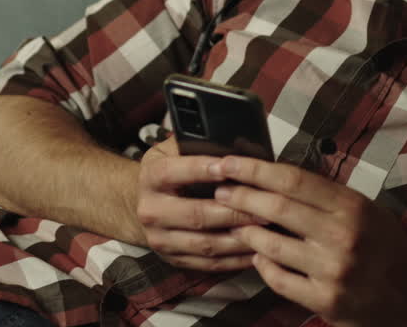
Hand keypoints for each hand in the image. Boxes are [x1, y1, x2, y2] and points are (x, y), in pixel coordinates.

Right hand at [133, 137, 263, 271]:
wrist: (138, 202)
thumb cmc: (168, 172)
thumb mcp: (172, 150)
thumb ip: (196, 145)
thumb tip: (234, 141)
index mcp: (152, 177)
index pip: (176, 172)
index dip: (203, 169)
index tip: (230, 167)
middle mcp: (151, 210)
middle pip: (196, 215)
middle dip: (235, 212)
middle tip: (266, 207)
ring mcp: (161, 239)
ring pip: (206, 244)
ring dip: (240, 239)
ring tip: (267, 230)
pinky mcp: (173, 259)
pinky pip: (208, 264)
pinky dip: (235, 260)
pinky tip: (256, 250)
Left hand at [211, 156, 406, 326]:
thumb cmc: (386, 249)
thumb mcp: (366, 211)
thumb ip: (325, 196)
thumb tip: (276, 175)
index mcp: (352, 206)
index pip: (293, 179)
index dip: (254, 169)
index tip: (229, 162)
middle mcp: (343, 236)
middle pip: (277, 207)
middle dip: (240, 195)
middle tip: (219, 189)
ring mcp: (332, 270)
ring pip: (270, 244)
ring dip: (245, 231)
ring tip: (236, 223)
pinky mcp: (324, 300)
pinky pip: (277, 278)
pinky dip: (262, 264)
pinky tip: (259, 255)